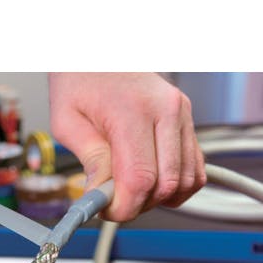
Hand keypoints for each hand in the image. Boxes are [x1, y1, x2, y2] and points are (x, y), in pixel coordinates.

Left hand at [48, 72, 206, 220]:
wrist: (101, 52)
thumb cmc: (81, 80)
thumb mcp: (67, 121)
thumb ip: (90, 161)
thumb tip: (102, 197)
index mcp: (132, 111)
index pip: (140, 178)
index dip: (124, 207)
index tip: (107, 211)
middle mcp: (166, 112)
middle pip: (166, 184)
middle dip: (139, 204)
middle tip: (113, 200)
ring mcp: (182, 115)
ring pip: (185, 181)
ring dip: (158, 198)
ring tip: (130, 187)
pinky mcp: (187, 123)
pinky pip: (195, 169)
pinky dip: (176, 186)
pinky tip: (152, 183)